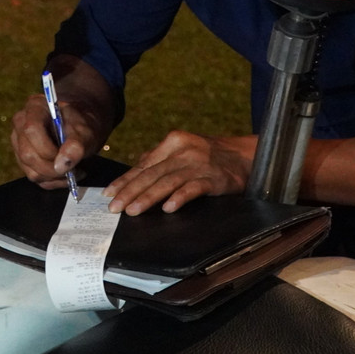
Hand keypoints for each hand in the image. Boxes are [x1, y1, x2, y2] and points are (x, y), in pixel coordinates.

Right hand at [9, 93, 98, 189]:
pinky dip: (54, 181)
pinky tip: (66, 174)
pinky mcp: (23, 159)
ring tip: (73, 170)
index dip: (47, 148)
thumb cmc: (80, 124)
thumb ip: (76, 145)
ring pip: (31, 171)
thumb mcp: (85, 130)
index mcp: (35, 107)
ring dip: (55, 177)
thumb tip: (62, 165)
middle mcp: (21, 124)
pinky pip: (35, 178)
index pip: (31, 130)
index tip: (65, 157)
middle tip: (73, 169)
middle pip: (28, 154)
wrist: (79, 127)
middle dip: (53, 168)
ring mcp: (19, 143)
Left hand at [103, 130, 254, 215]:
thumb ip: (159, 160)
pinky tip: (168, 208)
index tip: (109, 194)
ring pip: (167, 181)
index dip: (125, 180)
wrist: (245, 156)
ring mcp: (199, 163)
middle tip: (114, 207)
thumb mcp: (183, 151)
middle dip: (130, 192)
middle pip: (152, 173)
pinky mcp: (215, 177)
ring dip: (148, 197)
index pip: (144, 164)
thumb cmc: (208, 156)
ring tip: (133, 211)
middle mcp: (184, 150)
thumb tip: (132, 174)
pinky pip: (194, 188)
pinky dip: (180, 197)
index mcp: (173, 142)